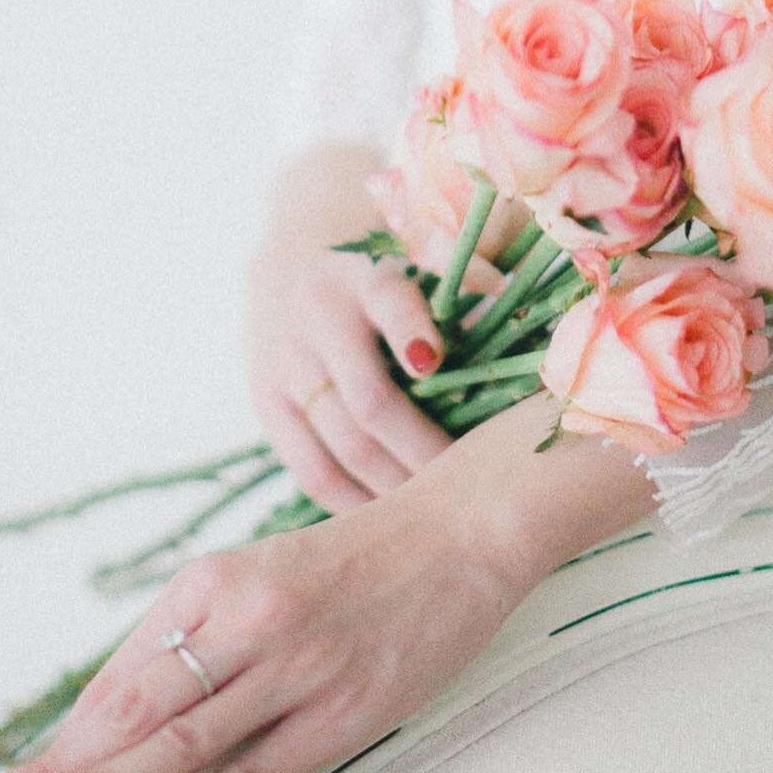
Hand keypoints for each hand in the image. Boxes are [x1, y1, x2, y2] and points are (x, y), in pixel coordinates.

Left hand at [0, 476, 526, 772]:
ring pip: (180, 742)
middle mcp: (247, 616)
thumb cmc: (358, 560)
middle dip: (59, 768)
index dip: (63, 737)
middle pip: (134, 710)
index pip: (120, 677)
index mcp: (217, 579)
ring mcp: (297, 664)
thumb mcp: (263, 576)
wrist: (460, 530)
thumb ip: (197, 638)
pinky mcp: (345, 707)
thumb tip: (119, 716)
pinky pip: (258, 769)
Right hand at [246, 242, 452, 513]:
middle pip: (371, 401)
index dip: (412, 332)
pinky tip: (389, 520)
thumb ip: (459, 278)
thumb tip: (506, 297)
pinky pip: (309, 470)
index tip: (436, 365)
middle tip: (474, 486)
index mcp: (367, 276)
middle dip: (425, 450)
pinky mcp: (266, 403)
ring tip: (441, 516)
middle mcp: (319, 318)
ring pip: (342, 447)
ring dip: (394, 487)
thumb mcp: (415, 252)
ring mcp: (285, 365)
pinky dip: (351, 503)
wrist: (290, 256)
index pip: (390, 302)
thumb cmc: (381, 268)